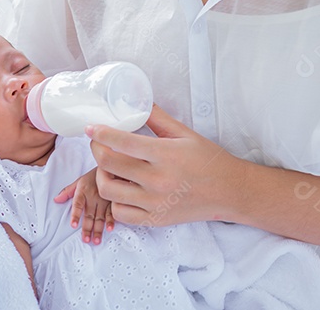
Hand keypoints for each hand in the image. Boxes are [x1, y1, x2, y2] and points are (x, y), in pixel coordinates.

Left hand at [53, 167, 114, 244]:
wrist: (110, 169)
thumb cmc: (93, 177)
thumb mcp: (78, 182)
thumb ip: (67, 192)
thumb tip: (56, 200)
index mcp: (83, 192)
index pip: (78, 204)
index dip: (76, 215)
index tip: (74, 225)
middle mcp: (93, 197)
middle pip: (89, 215)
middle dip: (88, 229)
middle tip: (86, 240)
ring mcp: (104, 200)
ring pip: (100, 217)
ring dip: (98, 229)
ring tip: (96, 240)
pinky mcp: (112, 202)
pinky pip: (111, 212)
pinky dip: (111, 221)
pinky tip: (110, 229)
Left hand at [86, 103, 244, 226]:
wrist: (229, 191)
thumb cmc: (207, 160)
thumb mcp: (184, 133)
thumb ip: (158, 117)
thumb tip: (138, 100)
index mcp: (164, 154)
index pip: (121, 141)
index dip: (100, 132)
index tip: (91, 127)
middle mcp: (157, 180)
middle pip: (108, 164)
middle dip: (96, 149)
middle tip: (98, 143)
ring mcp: (154, 203)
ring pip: (108, 190)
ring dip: (102, 175)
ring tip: (110, 167)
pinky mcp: (155, 220)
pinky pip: (121, 212)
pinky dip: (115, 200)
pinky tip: (122, 188)